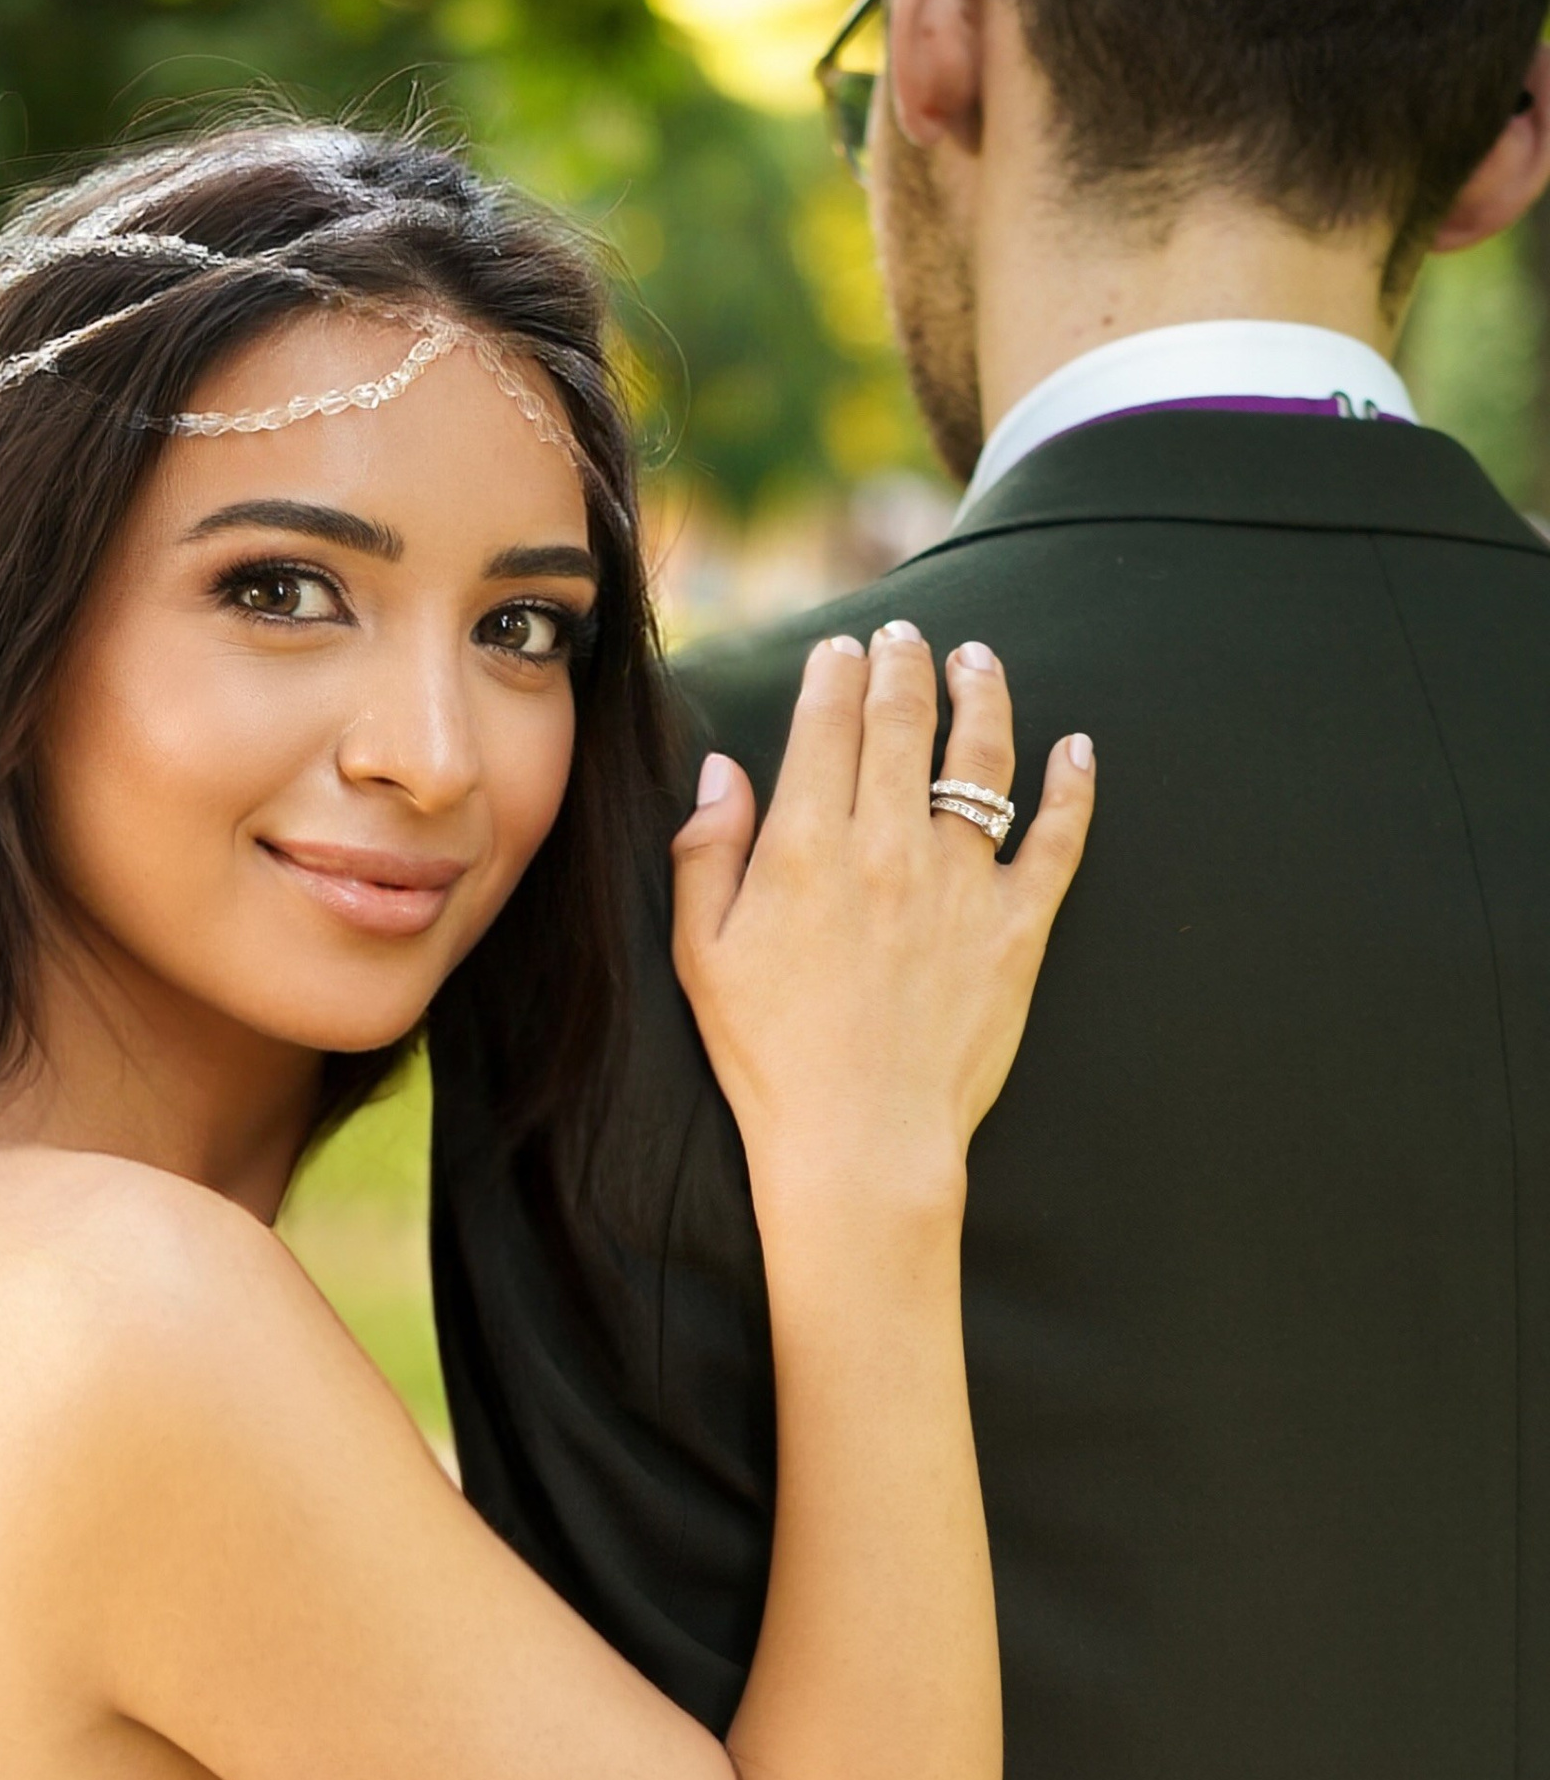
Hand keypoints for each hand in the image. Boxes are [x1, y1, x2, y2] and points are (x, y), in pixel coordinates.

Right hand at [671, 626, 1091, 1224]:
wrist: (859, 1144)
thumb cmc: (769, 1059)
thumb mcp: (701, 956)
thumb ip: (705, 854)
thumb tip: (723, 771)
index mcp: (806, 850)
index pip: (829, 725)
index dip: (838, 672)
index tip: (844, 650)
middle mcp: (889, 848)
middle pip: (904, 723)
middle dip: (905, 663)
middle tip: (907, 636)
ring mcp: (962, 884)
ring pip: (983, 759)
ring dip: (983, 695)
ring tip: (979, 662)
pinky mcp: (1018, 929)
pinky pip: (1059, 840)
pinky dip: (1074, 787)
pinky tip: (1078, 750)